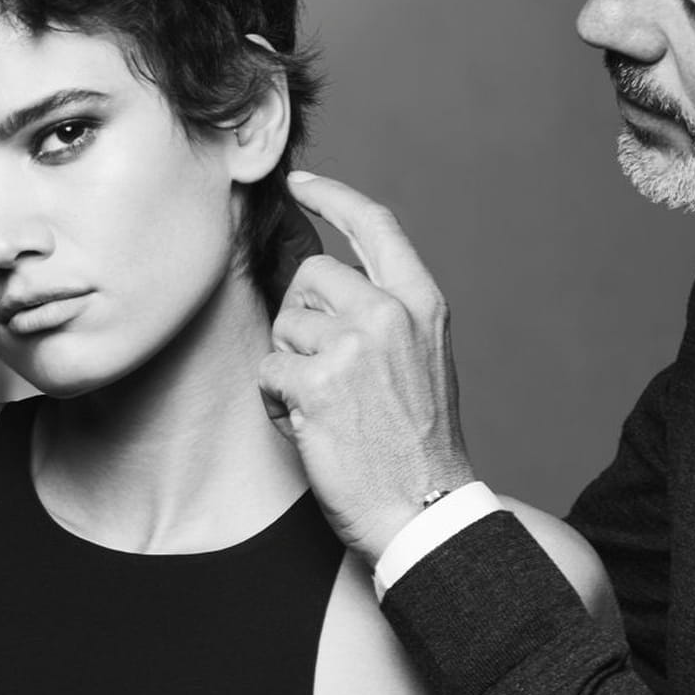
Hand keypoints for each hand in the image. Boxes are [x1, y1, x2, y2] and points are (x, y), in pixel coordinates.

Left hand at [258, 171, 475, 564]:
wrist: (425, 511)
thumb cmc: (417, 447)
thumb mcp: (422, 362)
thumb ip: (386, 316)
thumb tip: (325, 287)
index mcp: (422, 304)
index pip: (375, 226)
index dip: (334, 196)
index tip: (302, 183)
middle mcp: (390, 314)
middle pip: (310, 276)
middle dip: (301, 320)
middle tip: (324, 372)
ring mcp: (354, 346)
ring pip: (285, 326)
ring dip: (290, 368)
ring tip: (326, 409)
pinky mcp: (319, 383)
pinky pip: (269, 371)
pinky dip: (278, 403)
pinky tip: (311, 428)